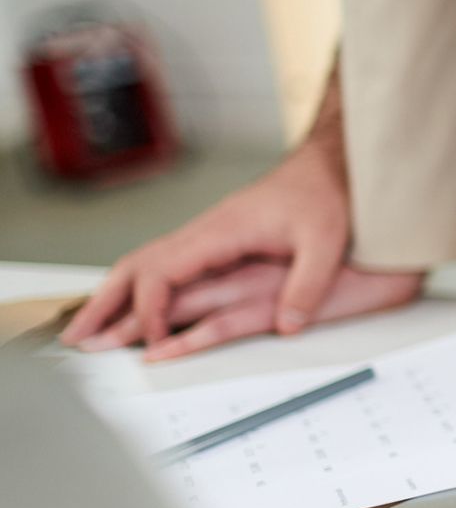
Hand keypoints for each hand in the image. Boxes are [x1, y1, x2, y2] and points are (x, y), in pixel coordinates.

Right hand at [60, 137, 420, 358]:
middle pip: (136, 266)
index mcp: (221, 231)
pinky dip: (138, 287)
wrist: (328, 165)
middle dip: (104, 303)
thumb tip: (287, 327)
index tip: (147, 342)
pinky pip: (163, 264)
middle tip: (75, 338)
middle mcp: (204, 230)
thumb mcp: (326, 242)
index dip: (150, 310)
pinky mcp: (214, 239)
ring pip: (144, 263)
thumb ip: (308, 285)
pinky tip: (131, 306)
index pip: (164, 273)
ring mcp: (205, 234)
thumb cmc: (326, 197)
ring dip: (113, 295)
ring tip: (89, 327)